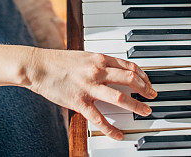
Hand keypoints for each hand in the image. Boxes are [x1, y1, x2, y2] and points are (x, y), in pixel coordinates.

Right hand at [27, 48, 156, 139]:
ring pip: (120, 97)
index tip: (148, 83)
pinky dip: (111, 129)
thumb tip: (116, 70)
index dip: (142, 75)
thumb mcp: (84, 56)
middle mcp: (98, 71)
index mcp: (100, 58)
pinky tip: (118, 134)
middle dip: (145, 89)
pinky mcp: (79, 102)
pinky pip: (99, 118)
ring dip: (136, 105)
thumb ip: (100, 63)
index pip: (129, 66)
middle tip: (152, 96)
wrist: (38, 66)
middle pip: (130, 79)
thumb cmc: (59, 61)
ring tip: (145, 111)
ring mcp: (89, 87)